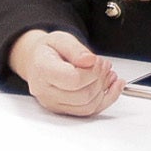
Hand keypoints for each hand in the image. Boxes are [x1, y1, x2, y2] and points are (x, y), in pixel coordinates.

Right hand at [9, 29, 123, 117]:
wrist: (36, 61)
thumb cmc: (48, 50)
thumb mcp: (60, 39)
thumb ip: (76, 49)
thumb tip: (90, 61)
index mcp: (43, 71)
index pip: (74, 80)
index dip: (92, 71)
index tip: (96, 60)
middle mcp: (45, 92)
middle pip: (83, 96)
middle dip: (100, 79)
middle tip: (104, 64)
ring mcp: (54, 104)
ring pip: (88, 106)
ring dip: (105, 90)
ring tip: (108, 73)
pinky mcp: (63, 110)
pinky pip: (89, 111)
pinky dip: (106, 100)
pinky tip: (113, 87)